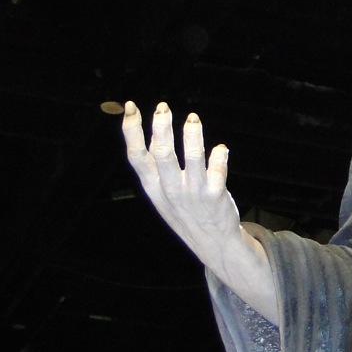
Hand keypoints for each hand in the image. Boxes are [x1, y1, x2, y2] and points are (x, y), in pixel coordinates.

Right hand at [122, 101, 242, 260]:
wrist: (212, 244)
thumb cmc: (186, 212)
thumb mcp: (162, 194)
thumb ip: (156, 168)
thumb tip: (155, 130)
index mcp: (153, 187)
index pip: (136, 156)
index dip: (131, 131)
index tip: (130, 107)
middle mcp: (170, 190)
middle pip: (161, 154)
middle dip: (160, 129)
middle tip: (162, 107)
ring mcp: (193, 193)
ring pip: (191, 160)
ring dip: (192, 137)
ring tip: (192, 118)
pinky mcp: (215, 196)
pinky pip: (217, 172)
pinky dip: (219, 157)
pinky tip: (221, 147)